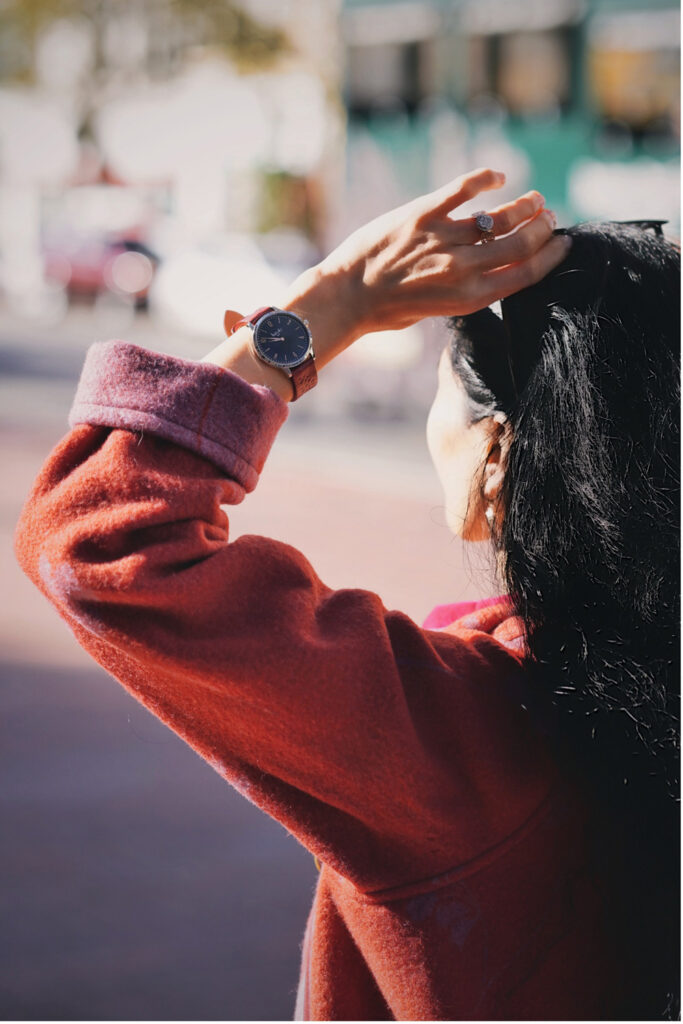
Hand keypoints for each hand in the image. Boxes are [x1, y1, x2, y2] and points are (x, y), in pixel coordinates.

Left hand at [204, 168, 570, 399]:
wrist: (347, 296)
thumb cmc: (389, 310)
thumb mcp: (439, 309)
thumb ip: (469, 288)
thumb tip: (497, 265)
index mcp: (469, 298)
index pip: (526, 273)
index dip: (551, 256)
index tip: (563, 242)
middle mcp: (461, 269)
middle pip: (520, 242)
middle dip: (543, 227)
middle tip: (549, 216)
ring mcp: (442, 240)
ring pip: (499, 216)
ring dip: (525, 205)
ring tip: (534, 199)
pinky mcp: (422, 215)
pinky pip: (464, 189)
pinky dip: (486, 178)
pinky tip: (497, 177)